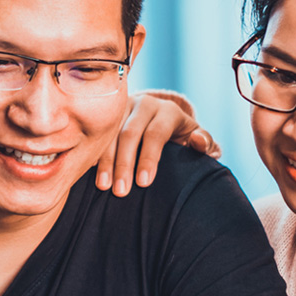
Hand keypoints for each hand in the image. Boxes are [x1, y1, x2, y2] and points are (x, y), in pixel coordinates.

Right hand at [96, 89, 220, 196]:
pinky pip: (98, 131)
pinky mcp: (108, 112)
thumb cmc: (181, 137)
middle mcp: (145, 104)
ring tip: (103, 186)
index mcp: (168, 111)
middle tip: (121, 191)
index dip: (149, 158)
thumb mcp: (195, 138)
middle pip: (130, 133)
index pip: (156, 133)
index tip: (144, 183)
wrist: (160, 117)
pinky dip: (94, 152)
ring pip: (110, 132)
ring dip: (106, 160)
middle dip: (124, 164)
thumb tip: (198, 141)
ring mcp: (123, 106)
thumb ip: (204, 143)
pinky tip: (90, 171)